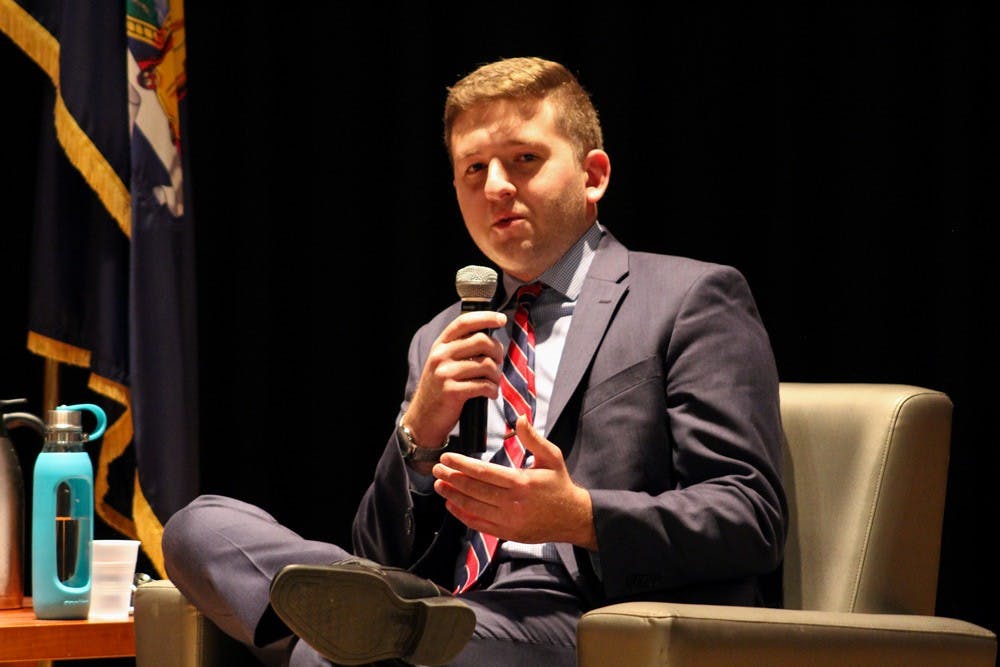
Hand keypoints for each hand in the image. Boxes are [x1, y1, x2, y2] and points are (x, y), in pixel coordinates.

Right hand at [402, 310, 506, 449]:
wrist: (423, 418)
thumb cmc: (440, 389)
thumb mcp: (444, 363)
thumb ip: (460, 348)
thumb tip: (490, 336)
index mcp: (440, 345)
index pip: (464, 322)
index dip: (486, 317)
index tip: (501, 319)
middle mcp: (441, 355)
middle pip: (481, 341)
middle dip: (498, 351)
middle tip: (499, 362)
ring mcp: (445, 373)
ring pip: (486, 365)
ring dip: (497, 375)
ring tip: (494, 382)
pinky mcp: (451, 391)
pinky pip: (483, 385)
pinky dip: (493, 390)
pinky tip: (491, 393)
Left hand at [432, 415, 596, 549]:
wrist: (573, 518)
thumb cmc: (560, 484)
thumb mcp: (552, 456)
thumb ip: (533, 438)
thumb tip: (519, 418)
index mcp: (522, 482)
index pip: (484, 472)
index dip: (462, 464)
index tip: (447, 457)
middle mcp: (513, 503)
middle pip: (474, 489)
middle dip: (452, 478)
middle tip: (436, 468)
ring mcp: (509, 521)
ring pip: (473, 507)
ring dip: (453, 496)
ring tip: (438, 485)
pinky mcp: (507, 533)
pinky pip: (479, 524)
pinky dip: (463, 515)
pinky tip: (451, 505)